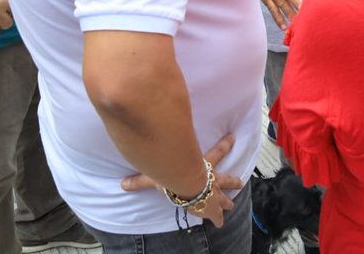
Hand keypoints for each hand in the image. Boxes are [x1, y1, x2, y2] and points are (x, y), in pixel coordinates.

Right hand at [121, 135, 243, 226]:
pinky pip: (216, 214)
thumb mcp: (156, 175)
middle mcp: (209, 178)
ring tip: (233, 205)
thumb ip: (140, 179)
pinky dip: (217, 219)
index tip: (234, 138)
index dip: (225, 144)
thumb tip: (122, 183)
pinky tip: (221, 224)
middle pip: (223, 178)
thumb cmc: (173, 174)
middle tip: (240, 183)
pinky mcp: (210, 205)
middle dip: (230, 181)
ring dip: (226, 200)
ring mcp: (211, 192)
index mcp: (201, 165)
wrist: (185, 183)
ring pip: (222, 195)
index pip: (216, 152)